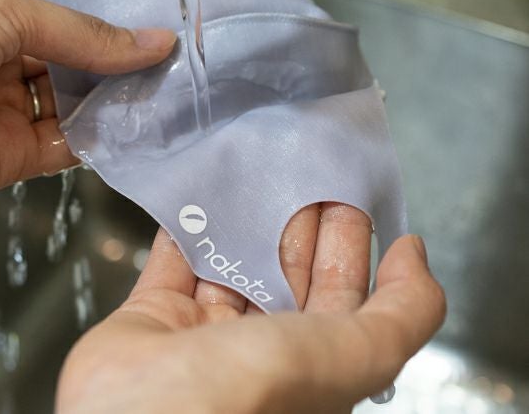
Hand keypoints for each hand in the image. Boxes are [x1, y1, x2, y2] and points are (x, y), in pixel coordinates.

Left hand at [0, 0, 175, 211]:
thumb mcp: (0, 10)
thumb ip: (80, 30)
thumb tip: (148, 41)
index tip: (150, 1)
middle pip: (76, 50)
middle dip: (120, 49)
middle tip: (170, 45)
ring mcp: (7, 105)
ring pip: (79, 98)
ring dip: (118, 93)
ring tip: (163, 82)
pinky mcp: (12, 153)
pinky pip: (70, 143)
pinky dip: (103, 135)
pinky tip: (132, 121)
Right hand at [57, 205, 444, 413]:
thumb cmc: (240, 399)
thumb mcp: (344, 357)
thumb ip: (398, 314)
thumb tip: (416, 258)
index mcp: (308, 369)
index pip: (340, 297)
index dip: (348, 248)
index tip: (349, 198)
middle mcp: (256, 354)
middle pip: (285, 275)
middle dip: (299, 224)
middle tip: (307, 173)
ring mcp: (199, 337)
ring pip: (231, 265)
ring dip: (246, 222)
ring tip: (258, 174)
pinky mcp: (149, 319)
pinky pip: (172, 263)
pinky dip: (185, 230)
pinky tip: (199, 197)